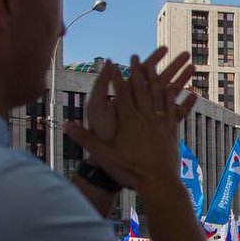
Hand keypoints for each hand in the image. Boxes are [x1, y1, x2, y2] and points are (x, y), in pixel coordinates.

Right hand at [65, 48, 196, 194]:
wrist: (159, 184)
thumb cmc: (130, 171)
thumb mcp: (104, 156)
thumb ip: (86, 139)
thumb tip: (66, 124)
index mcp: (129, 122)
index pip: (121, 94)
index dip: (116, 77)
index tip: (112, 63)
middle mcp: (146, 119)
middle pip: (142, 89)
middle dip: (138, 71)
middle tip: (136, 56)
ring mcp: (161, 124)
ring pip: (159, 96)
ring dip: (156, 79)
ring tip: (154, 66)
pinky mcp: (172, 132)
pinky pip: (171, 109)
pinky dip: (171, 97)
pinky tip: (173, 90)